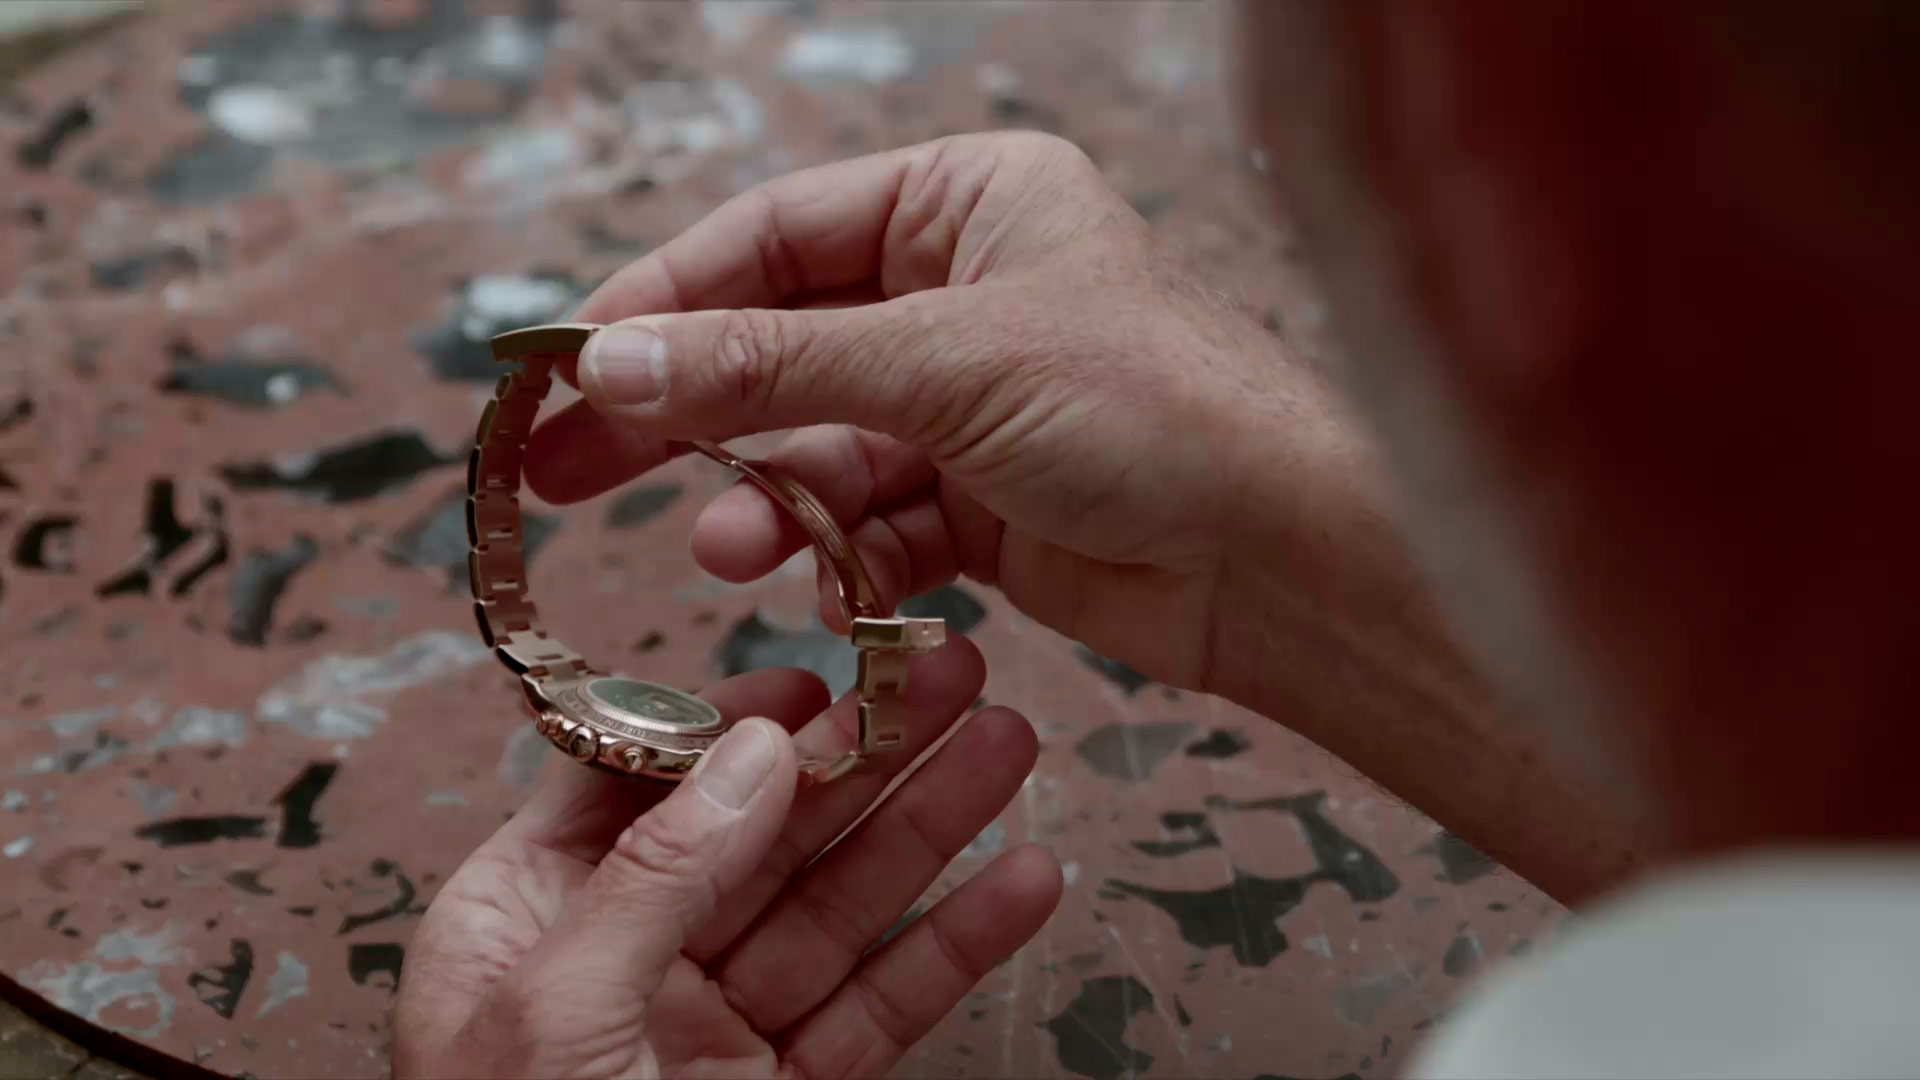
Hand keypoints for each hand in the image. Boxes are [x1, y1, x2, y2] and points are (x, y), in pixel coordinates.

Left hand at [394, 640, 1060, 1078]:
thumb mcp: (549, 1016)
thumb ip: (654, 878)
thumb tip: (749, 748)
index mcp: (525, 921)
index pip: (637, 785)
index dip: (733, 718)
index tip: (822, 668)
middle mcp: (626, 961)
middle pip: (764, 831)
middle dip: (866, 754)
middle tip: (955, 676)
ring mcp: (715, 1031)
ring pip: (841, 910)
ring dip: (933, 830)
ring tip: (1010, 746)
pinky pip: (882, 1010)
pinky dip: (956, 949)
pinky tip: (1021, 882)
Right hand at [527, 132, 1372, 697]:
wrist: (1288, 558)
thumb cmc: (1150, 409)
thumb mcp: (945, 364)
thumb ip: (770, 366)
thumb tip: (608, 358)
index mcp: (966, 201)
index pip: (773, 236)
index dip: (660, 299)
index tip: (562, 366)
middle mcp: (964, 291)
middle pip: (777, 344)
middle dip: (678, 410)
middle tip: (557, 470)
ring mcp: (973, 402)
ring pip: (821, 447)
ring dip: (766, 500)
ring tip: (725, 548)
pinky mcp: (986, 504)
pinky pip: (875, 522)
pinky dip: (841, 555)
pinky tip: (817, 586)